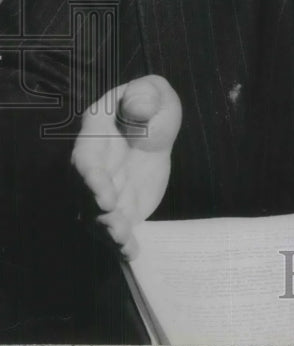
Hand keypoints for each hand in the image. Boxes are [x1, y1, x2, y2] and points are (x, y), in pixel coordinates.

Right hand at [71, 75, 181, 259]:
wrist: (154, 129)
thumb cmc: (150, 106)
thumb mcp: (152, 92)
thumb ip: (146, 95)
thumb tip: (139, 111)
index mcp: (95, 135)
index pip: (86, 161)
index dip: (91, 180)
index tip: (104, 196)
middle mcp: (93, 168)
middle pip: (85, 197)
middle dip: (98, 213)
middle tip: (115, 224)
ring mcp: (104, 190)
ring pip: (97, 218)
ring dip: (108, 231)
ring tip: (124, 241)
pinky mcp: (120, 208)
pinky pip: (117, 229)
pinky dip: (122, 243)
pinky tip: (131, 252)